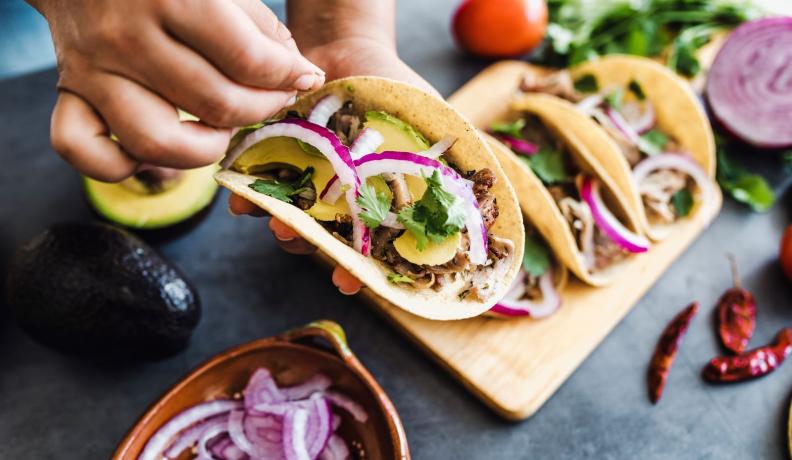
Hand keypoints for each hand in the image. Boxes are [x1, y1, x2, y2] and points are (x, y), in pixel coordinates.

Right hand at [32, 0, 323, 181]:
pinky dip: (122, 164)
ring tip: (223, 127)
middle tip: (275, 99)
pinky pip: (84, 151)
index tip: (305, 77)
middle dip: (263, 109)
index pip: (247, 60)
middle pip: (215, 104)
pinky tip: (159, 148)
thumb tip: (297, 75)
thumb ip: (260, 27)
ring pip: (156, 142)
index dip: (289, 75)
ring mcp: (94, 72)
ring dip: (205, 147)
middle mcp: (127, 38)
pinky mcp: (70, 95)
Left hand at [229, 0, 435, 295]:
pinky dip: (246, 195)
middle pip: (325, 242)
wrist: (347, 49)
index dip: (361, 271)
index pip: (369, 249)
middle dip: (316, 252)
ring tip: (279, 223)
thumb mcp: (433, 125)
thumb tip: (486, 199)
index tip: (350, 283)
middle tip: (309, 252)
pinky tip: (241, 198)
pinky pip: (257, 187)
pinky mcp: (274, 163)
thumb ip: (451, 163)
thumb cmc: (394, 90)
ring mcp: (305, 184)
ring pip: (290, 220)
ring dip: (282, 227)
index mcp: (375, 202)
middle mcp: (337, 202)